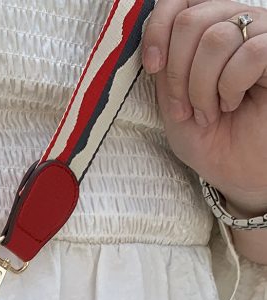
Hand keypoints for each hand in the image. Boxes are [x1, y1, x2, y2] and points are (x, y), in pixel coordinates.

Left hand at [143, 0, 266, 215]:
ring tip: (210, 111)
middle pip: (192, 20)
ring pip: (217, 37)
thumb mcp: (172, 104)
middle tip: (185, 108)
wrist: (240, 174)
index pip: (180, 1)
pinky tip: (233, 104)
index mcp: (208, 32)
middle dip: (177, 73)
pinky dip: (231, 85)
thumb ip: (164, 68)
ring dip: (202, 85)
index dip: (158, 28)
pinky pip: (252, 52)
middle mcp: (238, 26)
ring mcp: (263, 37)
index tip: (152, 66)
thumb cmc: (210, 140)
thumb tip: (154, 38)